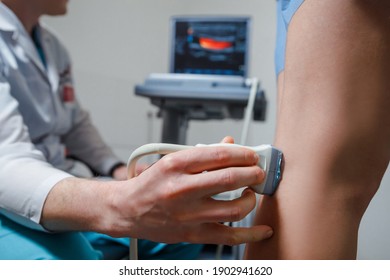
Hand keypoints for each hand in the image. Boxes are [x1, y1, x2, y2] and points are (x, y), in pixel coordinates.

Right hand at [109, 140, 272, 244]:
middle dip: (252, 173)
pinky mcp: (192, 234)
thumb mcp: (171, 160)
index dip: (243, 154)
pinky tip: (264, 229)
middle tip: (257, 172)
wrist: (127, 210)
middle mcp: (181, 189)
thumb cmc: (150, 184)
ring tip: (251, 193)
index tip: (252, 155)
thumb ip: (203, 154)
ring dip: (251, 199)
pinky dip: (251, 234)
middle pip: (230, 179)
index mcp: (175, 165)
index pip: (218, 155)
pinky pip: (229, 236)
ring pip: (234, 208)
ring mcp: (188, 215)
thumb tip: (231, 143)